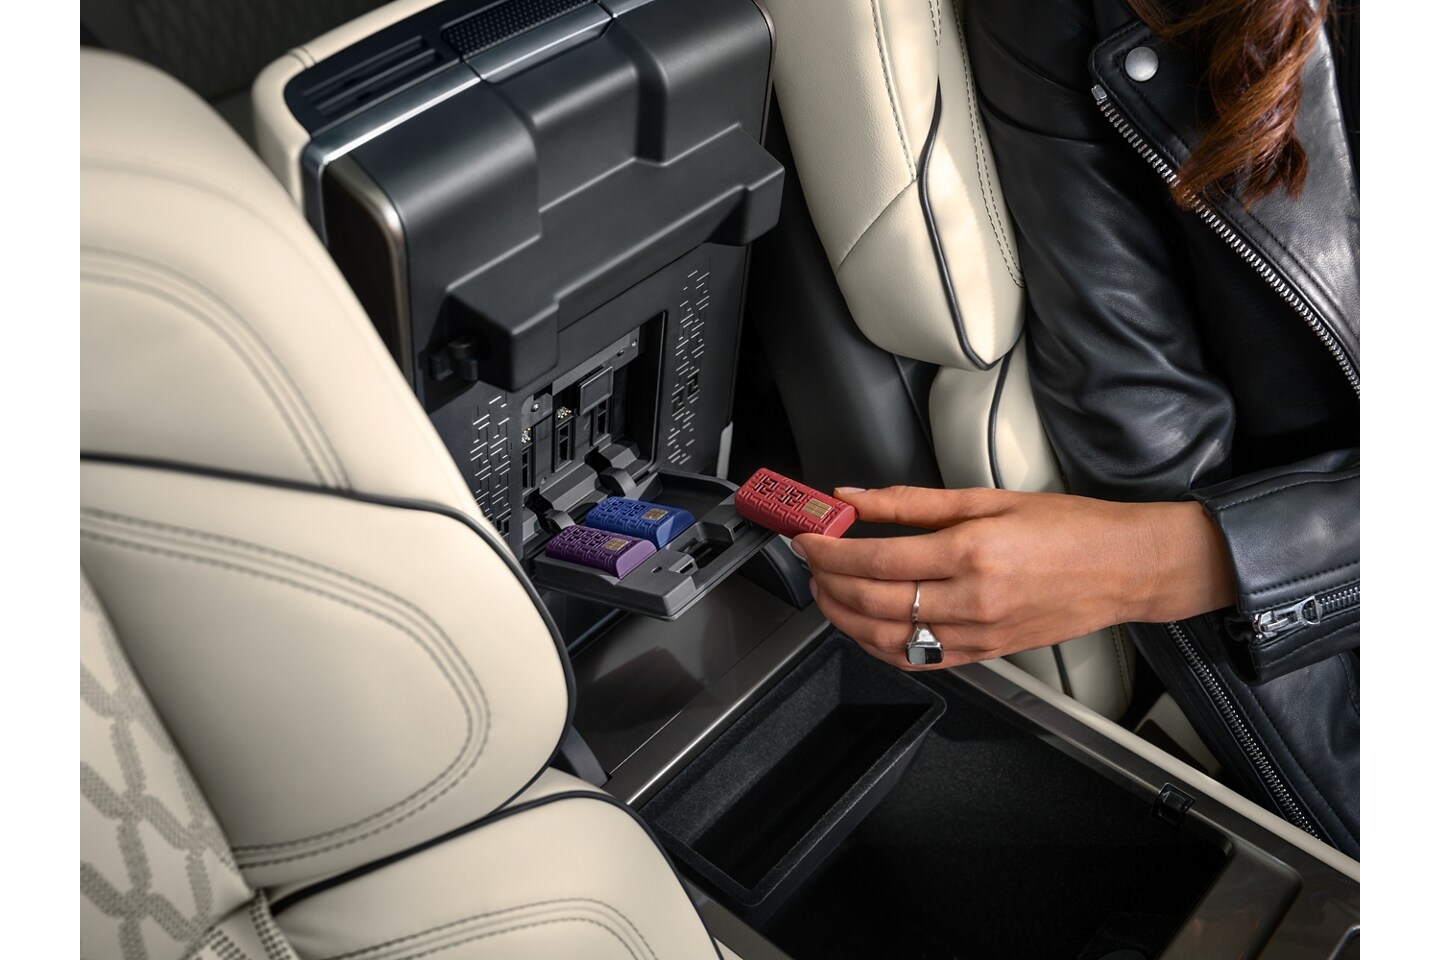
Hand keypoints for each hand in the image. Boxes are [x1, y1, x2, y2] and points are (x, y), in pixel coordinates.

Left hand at [792, 486, 1235, 669]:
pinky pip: (917, 660)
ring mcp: (977, 634)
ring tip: (826, 592)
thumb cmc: (1068, 528)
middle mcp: (971, 599)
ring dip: (843, 617)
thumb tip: (854, 497)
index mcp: (972, 552)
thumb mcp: (987, 498)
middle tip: (809, 561)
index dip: (829, 551)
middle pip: (872, 600)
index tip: (808, 537)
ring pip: (886, 638)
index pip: (875, 558)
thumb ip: (911, 502)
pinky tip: (863, 625)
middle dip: (826, 582)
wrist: (1124, 567)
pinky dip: (878, 646)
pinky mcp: (984, 654)